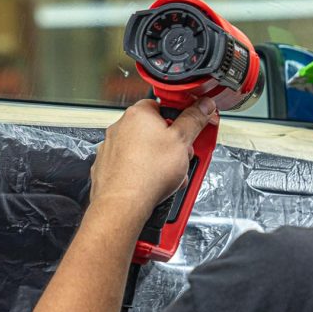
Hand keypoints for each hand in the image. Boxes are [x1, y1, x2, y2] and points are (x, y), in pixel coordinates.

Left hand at [90, 99, 216, 220]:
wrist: (123, 204)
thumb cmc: (146, 173)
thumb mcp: (182, 141)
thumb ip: (194, 120)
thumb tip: (203, 107)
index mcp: (139, 114)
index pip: (165, 107)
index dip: (183, 118)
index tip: (194, 127)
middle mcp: (122, 127)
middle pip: (157, 131)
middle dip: (175, 145)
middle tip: (185, 157)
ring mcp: (113, 148)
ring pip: (147, 151)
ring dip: (163, 162)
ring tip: (173, 176)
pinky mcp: (109, 168)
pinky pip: (134, 165)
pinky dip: (145, 173)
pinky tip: (155, 183)